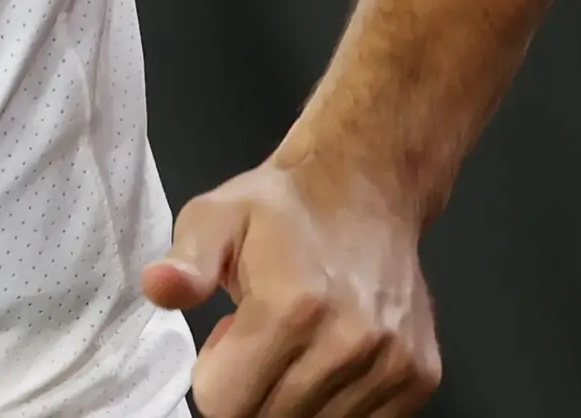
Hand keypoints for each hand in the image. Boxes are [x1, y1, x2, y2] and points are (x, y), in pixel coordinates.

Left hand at [145, 160, 439, 417]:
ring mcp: (391, 363)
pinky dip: (335, 407)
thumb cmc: (282, 208)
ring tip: (296, 344)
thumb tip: (159, 288)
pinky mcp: (420, 375)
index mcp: (291, 307)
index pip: (225, 405)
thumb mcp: (215, 217)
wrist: (367, 184)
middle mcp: (348, 342)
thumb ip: (187, 263)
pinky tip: (330, 359)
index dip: (215, 379)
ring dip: (294, 399)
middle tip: (261, 340)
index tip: (228, 337)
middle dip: (252, 391)